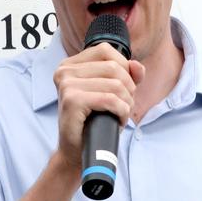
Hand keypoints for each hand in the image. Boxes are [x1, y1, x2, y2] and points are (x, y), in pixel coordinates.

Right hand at [53, 44, 143, 168]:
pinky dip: (121, 111)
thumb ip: (126, 75)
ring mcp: (66, 85)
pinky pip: (110, 99)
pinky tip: (118, 120)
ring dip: (126, 103)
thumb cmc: (92, 121)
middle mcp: (64, 71)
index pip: (106, 50)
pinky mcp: (72, 101)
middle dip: (128, 88)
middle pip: (114, 67)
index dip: (123, 68)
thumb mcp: (110, 92)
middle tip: (123, 105)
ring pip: (115, 84)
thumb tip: (137, 66)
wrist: (76, 151)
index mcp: (70, 64)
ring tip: (120, 114)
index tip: (123, 87)